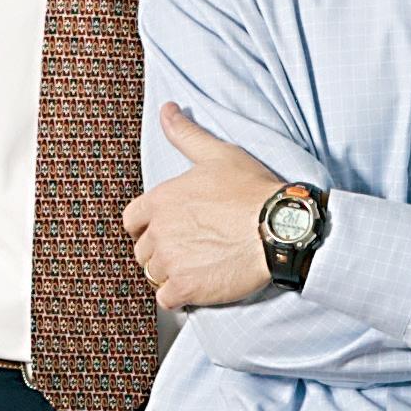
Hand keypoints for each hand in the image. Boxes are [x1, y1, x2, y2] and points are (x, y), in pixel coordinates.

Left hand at [124, 105, 283, 309]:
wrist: (279, 227)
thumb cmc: (252, 190)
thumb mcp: (217, 154)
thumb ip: (185, 134)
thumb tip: (166, 110)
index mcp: (160, 200)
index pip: (132, 221)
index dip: (147, 228)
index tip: (167, 231)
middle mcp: (159, 231)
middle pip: (143, 251)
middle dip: (160, 253)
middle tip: (189, 252)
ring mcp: (171, 262)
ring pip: (154, 276)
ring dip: (171, 276)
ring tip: (198, 269)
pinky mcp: (186, 288)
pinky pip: (167, 300)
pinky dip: (180, 298)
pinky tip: (199, 289)